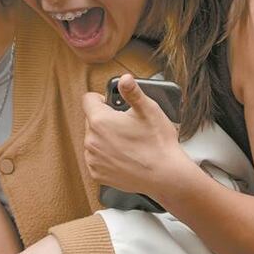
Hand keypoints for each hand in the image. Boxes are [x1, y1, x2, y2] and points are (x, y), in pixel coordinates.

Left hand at [81, 74, 190, 197]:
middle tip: (126, 126)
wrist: (165, 175)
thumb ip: (132, 92)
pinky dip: (106, 156)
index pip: (88, 99)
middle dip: (105, 120)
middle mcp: (91, 140)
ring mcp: (93, 159)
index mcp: (100, 121)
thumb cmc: (158, 143)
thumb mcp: (149, 110)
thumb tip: (125, 78)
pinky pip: (96, 159)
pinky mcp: (97, 174)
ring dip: (104, 138)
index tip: (113, 105)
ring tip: (126, 143)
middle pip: (91, 121)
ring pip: (93, 140)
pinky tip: (123, 156)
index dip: (101, 99)